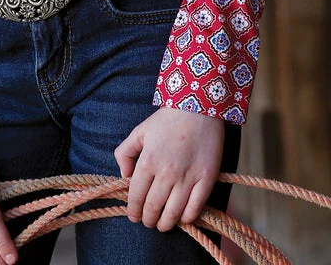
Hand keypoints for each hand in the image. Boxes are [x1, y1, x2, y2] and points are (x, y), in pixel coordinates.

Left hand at [114, 107, 224, 231]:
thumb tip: (124, 176)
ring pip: (173, 214)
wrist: (198, 107)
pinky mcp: (206, 179)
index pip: (136, 197)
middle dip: (148, 220)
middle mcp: (166, 173)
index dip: (133, 211)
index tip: (133, 216)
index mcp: (148, 162)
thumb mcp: (139, 132)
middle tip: (147, 221)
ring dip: (165, 224)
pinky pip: (195, 208)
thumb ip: (124, 153)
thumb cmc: (166, 120)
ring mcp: (188, 178)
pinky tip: (181, 218)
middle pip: (153, 209)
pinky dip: (187, 219)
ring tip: (162, 224)